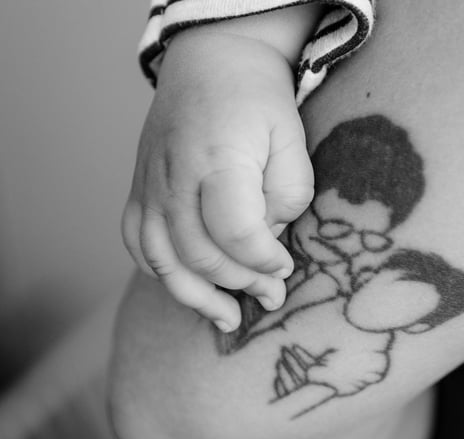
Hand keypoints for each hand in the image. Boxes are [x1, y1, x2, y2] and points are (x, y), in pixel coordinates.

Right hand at [122, 30, 313, 331]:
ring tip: (228, 318)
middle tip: (271, 295)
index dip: (264, 261)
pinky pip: (139, 244)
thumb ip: (287, 195)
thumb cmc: (258, 101)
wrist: (211, 62)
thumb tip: (267, 244)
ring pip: (161, 259)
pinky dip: (162, 274)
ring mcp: (150, 184)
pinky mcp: (139, 189)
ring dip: (196, 297)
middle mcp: (174, 175)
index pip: (236, 233)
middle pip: (198, 253)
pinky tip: (191, 288)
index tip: (286, 268)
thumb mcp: (292, 140)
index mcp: (217, 158)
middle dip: (240, 285)